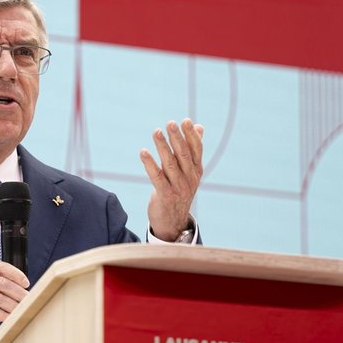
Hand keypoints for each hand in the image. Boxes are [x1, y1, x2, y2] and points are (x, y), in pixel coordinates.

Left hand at [140, 118, 204, 241]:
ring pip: (170, 164)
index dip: (191, 135)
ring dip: (162, 147)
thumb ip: (193, 149)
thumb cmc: (180, 190)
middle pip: (184, 155)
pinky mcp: (165, 195)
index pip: (196, 149)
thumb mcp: (189, 171)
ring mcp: (178, 187)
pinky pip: (157, 177)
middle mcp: (190, 178)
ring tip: (156, 132)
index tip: (185, 121)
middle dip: (177, 138)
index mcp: (196, 170)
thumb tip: (199, 126)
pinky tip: (143, 152)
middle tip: (170, 123)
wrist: (174, 221)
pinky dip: (150, 164)